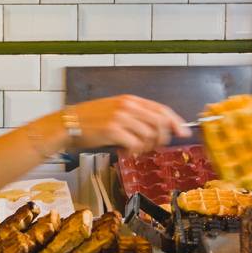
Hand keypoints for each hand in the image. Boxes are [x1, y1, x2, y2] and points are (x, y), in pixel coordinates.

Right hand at [68, 95, 190, 153]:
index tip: (183, 132)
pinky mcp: (113, 130)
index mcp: (130, 100)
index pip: (161, 109)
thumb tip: (159, 129)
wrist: (68, 124)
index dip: (176, 122)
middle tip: (152, 147)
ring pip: (149, 136)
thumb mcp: (115, 111)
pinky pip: (135, 145)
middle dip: (161, 139)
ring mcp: (120, 117)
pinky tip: (124, 151)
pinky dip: (133, 152)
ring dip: (144, 147)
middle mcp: (127, 106)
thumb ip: (136, 116)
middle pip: (160, 123)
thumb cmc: (91, 120)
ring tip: (132, 149)